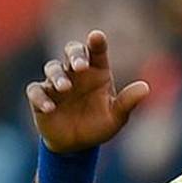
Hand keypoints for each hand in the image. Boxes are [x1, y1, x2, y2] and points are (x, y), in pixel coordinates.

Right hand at [25, 30, 149, 152]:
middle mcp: (76, 74)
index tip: (97, 37)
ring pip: (52, 68)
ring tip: (65, 87)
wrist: (77, 145)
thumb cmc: (99, 126)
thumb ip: (128, 102)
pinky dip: (41, 97)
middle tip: (80, 65)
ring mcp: (56, 84)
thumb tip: (146, 87)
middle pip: (72, 51)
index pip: (97, 52)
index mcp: (97, 73)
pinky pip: (35, 91)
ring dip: (58, 76)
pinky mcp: (40, 97)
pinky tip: (50, 107)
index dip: (96, 43)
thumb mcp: (117, 117)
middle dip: (75, 54)